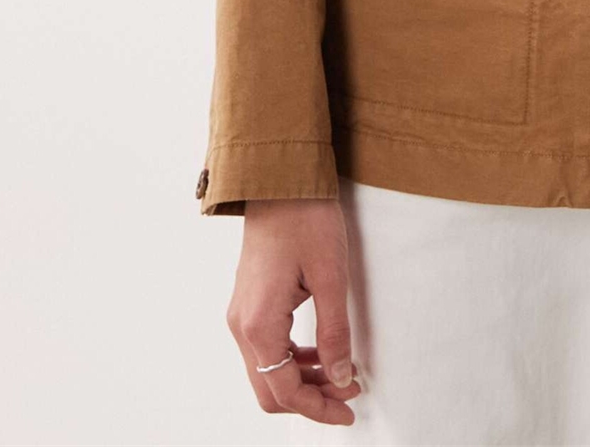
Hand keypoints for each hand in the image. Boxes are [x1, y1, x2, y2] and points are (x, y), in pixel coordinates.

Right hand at [227, 197, 361, 424]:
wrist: (279, 178)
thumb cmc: (306, 219)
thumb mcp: (331, 276)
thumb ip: (334, 332)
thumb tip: (340, 377)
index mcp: (259, 324)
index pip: (283, 390)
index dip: (318, 408)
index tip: (349, 409)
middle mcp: (241, 325)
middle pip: (268, 389)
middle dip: (309, 400)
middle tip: (348, 396)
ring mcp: (241, 314)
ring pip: (266, 371)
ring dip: (302, 380)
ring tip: (341, 375)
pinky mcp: (248, 302)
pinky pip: (265, 348)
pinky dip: (291, 359)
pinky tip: (320, 352)